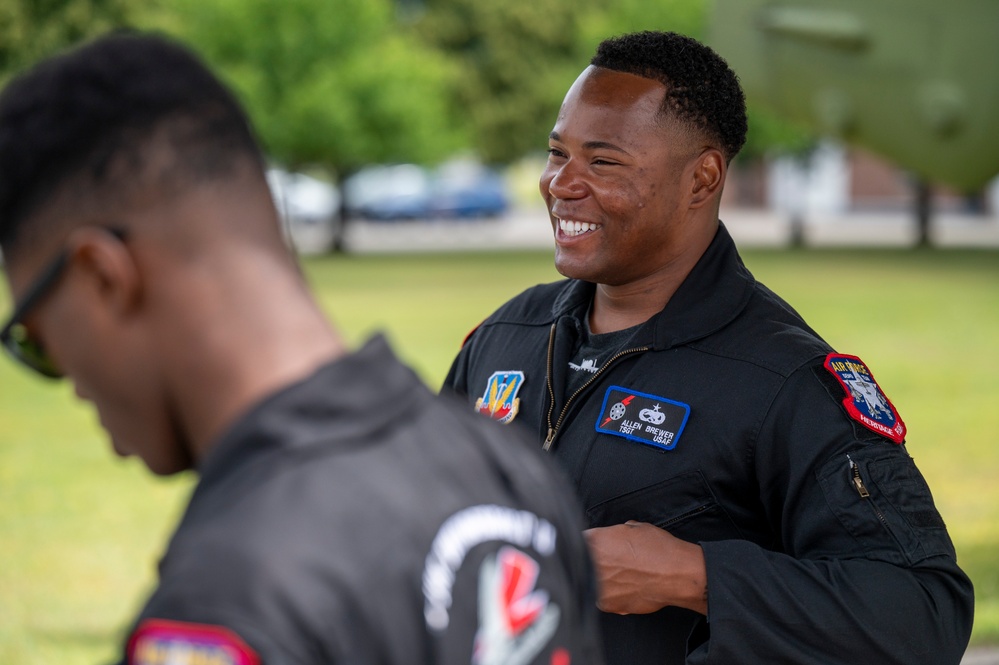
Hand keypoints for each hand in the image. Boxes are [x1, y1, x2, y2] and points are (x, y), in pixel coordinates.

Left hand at [583, 521, 707, 615]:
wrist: (677, 575)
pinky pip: (601, 598)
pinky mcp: (608, 605)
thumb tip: (609, 536)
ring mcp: (598, 587)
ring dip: (597, 579)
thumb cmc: (659, 549)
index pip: (576, 540)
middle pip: (580, 562)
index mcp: (595, 541)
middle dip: (589, 561)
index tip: (587, 546)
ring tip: (617, 575)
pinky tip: (623, 587)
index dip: (582, 542)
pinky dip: (609, 594)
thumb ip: (612, 532)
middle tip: (606, 561)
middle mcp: (592, 564)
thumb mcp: (633, 528)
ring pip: (588, 582)